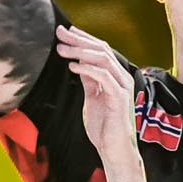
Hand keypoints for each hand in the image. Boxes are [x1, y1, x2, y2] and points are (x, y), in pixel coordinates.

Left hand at [54, 23, 148, 181]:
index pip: (101, 50)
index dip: (83, 38)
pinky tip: (72, 66)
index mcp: (115, 76)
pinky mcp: (120, 98)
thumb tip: (78, 63)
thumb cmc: (103, 126)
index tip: (64, 32)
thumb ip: (89, 80)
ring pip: (103, 59)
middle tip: (60, 32)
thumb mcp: (92, 98)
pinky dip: (87, 68)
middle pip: (102, 50)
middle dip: (79, 39)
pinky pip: (103, 76)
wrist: (113, 149)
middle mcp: (122, 77)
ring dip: (80, 51)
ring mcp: (122, 87)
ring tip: (61, 49)